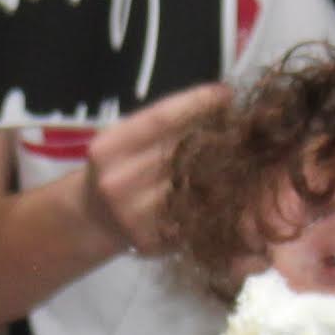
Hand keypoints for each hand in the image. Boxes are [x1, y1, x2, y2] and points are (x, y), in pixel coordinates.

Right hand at [76, 81, 228, 256]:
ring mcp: (134, 215)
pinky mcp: (151, 240)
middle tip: (241, 124)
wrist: (94, 219)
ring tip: (236, 157)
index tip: (226, 94)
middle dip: (216, 135)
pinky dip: (211, 200)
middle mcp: (118, 182)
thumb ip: (161, 125)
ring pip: (194, 185)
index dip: (198, 103)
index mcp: (109, 148)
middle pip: (182, 150)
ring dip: (221, 169)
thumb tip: (217, 101)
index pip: (161, 118)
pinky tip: (220, 190)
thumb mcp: (125, 139)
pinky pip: (192, 214)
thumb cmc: (116, 168)